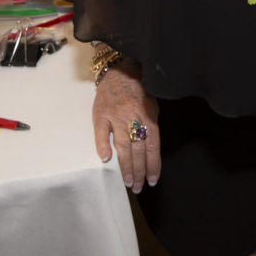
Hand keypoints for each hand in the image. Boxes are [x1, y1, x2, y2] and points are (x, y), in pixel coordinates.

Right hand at [93, 60, 160, 192]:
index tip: (153, 180)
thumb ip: (150, 125)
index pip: (153, 145)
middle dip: (140, 171)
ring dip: (126, 166)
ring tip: (128, 182)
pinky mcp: (101, 113)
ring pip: (123, 145)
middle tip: (139, 187)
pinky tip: (105, 159)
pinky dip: (103, 145)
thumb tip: (151, 149)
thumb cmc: (138, 88)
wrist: (119, 69)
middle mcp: (133, 117)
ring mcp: (116, 115)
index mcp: (148, 115)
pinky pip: (102, 132)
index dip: (153, 164)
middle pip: (138, 149)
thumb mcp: (151, 104)